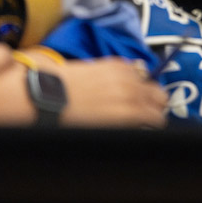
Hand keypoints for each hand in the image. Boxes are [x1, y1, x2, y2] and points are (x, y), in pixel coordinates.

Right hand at [0, 56, 167, 127]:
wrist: (41, 99)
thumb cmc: (55, 89)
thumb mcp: (86, 73)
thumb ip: (109, 78)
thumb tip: (122, 87)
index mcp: (119, 66)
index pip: (146, 78)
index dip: (140, 92)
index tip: (134, 101)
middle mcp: (131, 79)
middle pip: (159, 95)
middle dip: (151, 106)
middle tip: (138, 118)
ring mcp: (133, 98)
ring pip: (159, 112)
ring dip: (149, 120)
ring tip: (132, 130)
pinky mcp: (130, 116)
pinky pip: (151, 126)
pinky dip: (144, 131)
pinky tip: (128, 135)